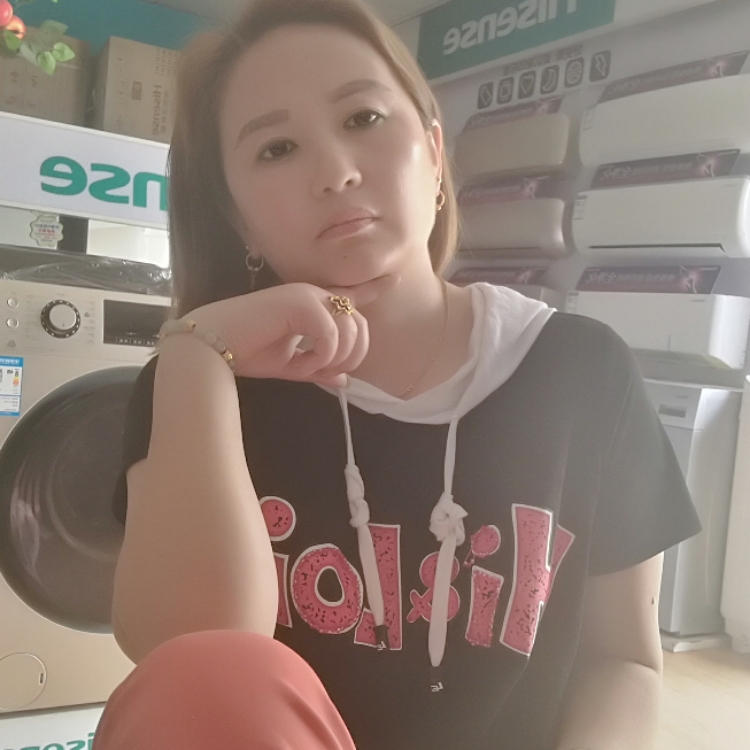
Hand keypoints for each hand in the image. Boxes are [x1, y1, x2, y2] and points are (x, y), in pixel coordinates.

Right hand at [188, 277, 393, 386]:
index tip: (393, 280)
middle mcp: (313, 293)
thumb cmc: (247, 351)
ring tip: (310, 368)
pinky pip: (331, 335)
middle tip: (329, 372)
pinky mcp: (300, 303)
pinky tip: (303, 362)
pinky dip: (322, 356)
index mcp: (311, 303)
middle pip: (359, 323)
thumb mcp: (290, 365)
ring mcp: (307, 295)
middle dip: (353, 354)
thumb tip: (345, 381)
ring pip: (350, 329)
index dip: (372, 289)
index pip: (349, 294)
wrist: (213, 346)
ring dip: (336, 358)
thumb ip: (318, 368)